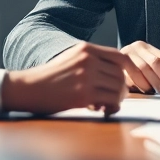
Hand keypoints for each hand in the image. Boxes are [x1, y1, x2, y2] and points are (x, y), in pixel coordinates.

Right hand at [1, 42, 129, 114]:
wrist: (29, 88)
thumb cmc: (50, 77)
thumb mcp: (71, 58)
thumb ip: (92, 60)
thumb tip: (117, 72)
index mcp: (87, 49)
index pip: (120, 56)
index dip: (130, 69)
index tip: (130, 80)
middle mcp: (88, 60)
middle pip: (121, 74)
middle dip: (122, 88)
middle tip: (115, 97)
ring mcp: (86, 77)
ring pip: (118, 88)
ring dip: (117, 99)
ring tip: (107, 104)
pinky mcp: (83, 95)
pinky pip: (111, 101)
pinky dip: (111, 108)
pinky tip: (103, 110)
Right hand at [119, 40, 159, 93]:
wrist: (108, 64)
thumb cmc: (132, 69)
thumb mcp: (146, 65)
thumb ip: (159, 70)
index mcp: (146, 47)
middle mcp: (136, 47)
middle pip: (156, 63)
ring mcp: (126, 54)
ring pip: (144, 69)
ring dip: (155, 82)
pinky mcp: (118, 64)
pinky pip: (132, 75)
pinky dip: (142, 84)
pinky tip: (147, 91)